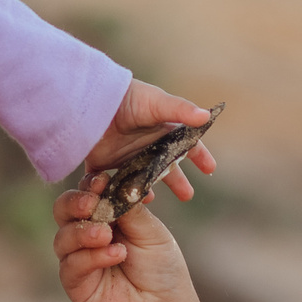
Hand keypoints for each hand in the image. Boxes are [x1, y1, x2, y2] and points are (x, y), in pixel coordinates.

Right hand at [53, 190, 198, 301]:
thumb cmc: (160, 267)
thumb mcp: (151, 230)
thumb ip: (129, 208)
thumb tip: (111, 185)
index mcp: (104, 215)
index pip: (86, 192)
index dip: (89, 185)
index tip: (101, 182)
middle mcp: (85, 234)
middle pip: (63, 210)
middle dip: (74, 203)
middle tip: (91, 204)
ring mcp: (78, 258)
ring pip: (62, 238)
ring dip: (83, 232)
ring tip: (107, 236)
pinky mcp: (75, 284)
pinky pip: (71, 266)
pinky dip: (92, 257)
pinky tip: (116, 255)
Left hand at [83, 80, 217, 202]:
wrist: (91, 101)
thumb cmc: (128, 98)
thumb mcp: (157, 103)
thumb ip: (181, 110)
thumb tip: (206, 116)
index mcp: (162, 129)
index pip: (186, 144)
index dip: (199, 155)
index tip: (210, 169)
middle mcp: (145, 143)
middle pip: (166, 166)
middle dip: (178, 181)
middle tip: (187, 195)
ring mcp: (125, 154)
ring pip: (141, 178)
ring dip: (148, 189)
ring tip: (152, 200)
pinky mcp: (103, 163)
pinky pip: (112, 183)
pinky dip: (118, 194)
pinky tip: (126, 203)